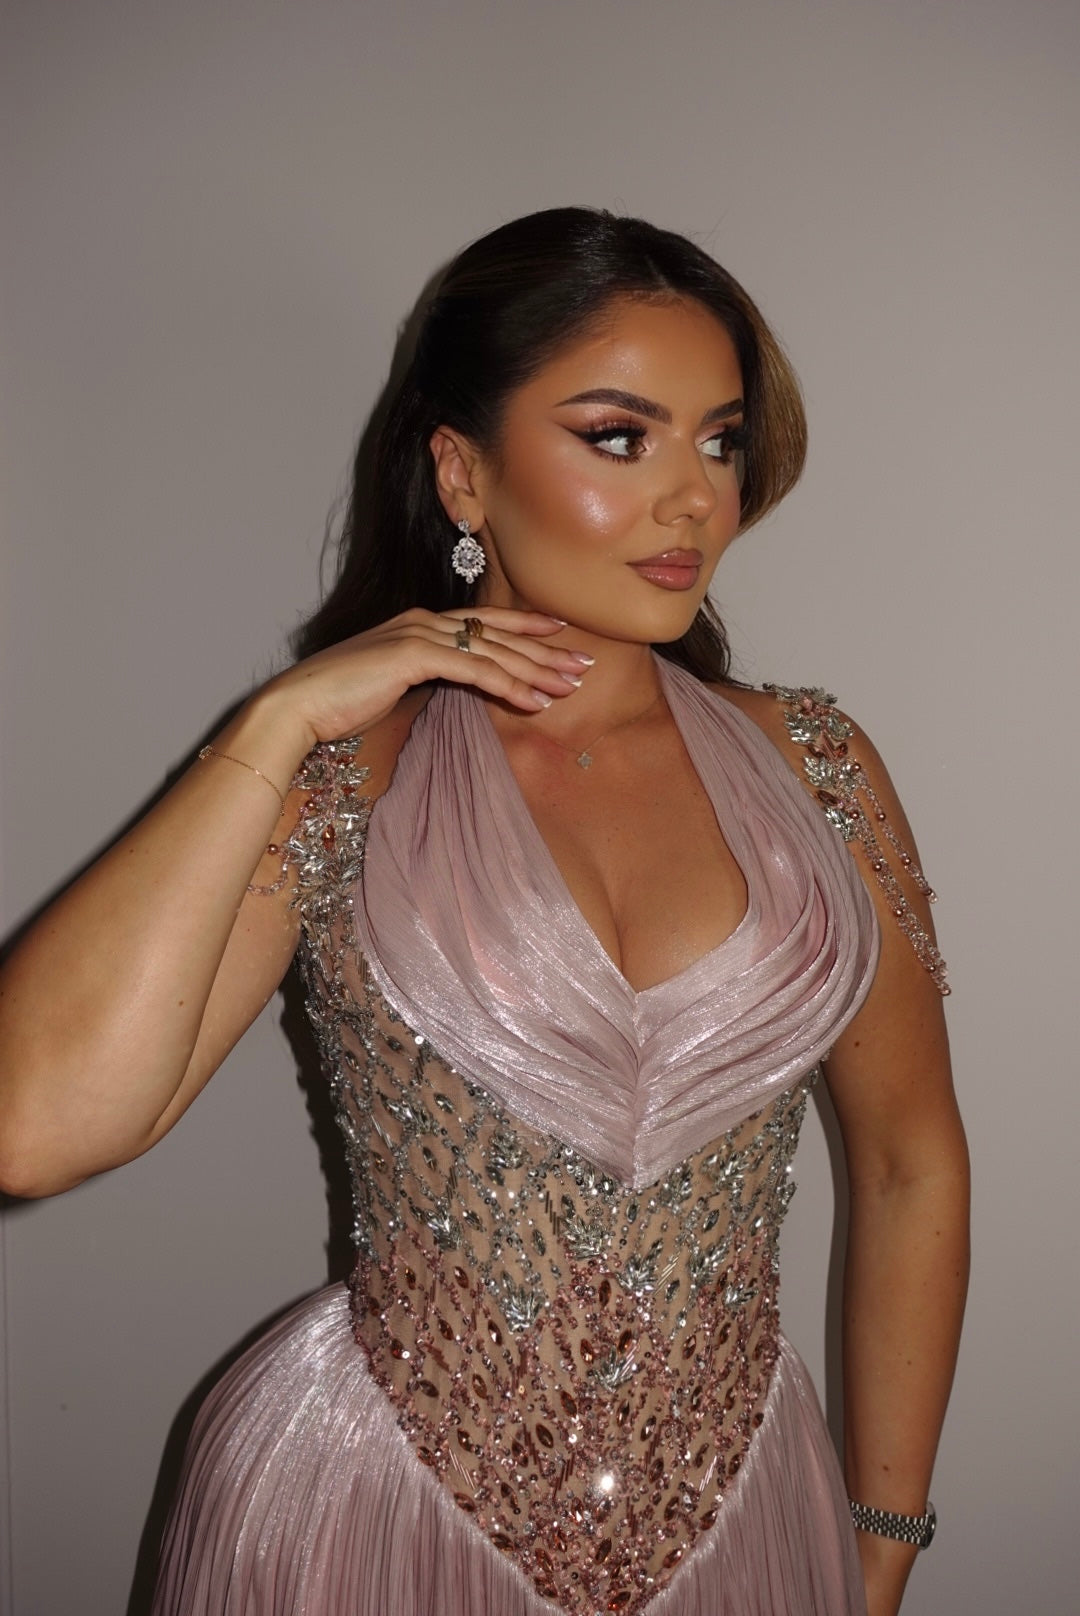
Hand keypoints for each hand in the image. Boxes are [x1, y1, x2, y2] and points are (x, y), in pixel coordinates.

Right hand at [262, 607, 591, 750]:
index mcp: (418, 624)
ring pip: (493, 650)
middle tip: (584, 662)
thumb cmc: (337, 704)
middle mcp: (422, 620)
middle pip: (497, 633)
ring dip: (537, 668)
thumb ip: (423, 681)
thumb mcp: (391, 687)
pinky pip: (475, 670)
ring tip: (572, 684)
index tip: (559, 634)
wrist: (297, 706)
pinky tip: (537, 701)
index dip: (524, 627)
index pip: (483, 623)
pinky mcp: (413, 654)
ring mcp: (418, 633)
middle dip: (545, 649)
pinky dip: (509, 685)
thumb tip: (451, 690)